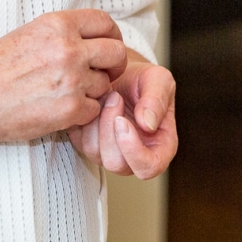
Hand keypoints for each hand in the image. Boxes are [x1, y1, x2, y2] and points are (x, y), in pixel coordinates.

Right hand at [0, 9, 127, 144]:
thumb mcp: (28, 33)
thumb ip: (60, 33)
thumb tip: (87, 36)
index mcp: (57, 25)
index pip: (104, 22)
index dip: (111, 34)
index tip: (108, 44)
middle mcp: (69, 49)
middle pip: (116, 52)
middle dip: (113, 64)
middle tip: (104, 72)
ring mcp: (72, 80)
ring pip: (106, 84)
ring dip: (93, 90)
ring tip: (69, 92)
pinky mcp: (70, 109)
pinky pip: (94, 109)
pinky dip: (83, 112)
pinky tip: (63, 109)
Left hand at [67, 56, 176, 179]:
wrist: (121, 73)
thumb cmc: (143, 80)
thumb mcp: (159, 80)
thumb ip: (157, 100)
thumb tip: (147, 125)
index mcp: (160, 147)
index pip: (149, 168)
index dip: (134, 151)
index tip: (122, 121)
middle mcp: (135, 156)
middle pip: (116, 164)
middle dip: (110, 129)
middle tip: (115, 97)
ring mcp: (110, 153)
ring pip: (95, 153)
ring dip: (98, 121)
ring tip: (108, 96)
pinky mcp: (90, 144)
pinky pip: (80, 142)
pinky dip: (85, 120)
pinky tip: (96, 103)